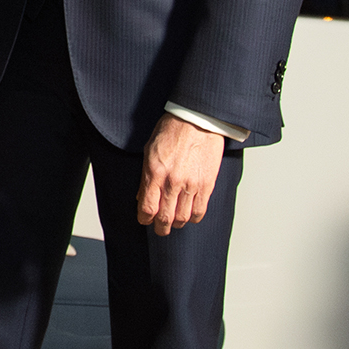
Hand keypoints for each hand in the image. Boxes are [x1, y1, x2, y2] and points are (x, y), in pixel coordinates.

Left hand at [136, 112, 223, 234]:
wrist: (198, 120)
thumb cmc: (173, 129)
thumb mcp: (149, 149)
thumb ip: (145, 176)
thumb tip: (141, 196)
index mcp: (154, 172)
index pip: (147, 208)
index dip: (145, 219)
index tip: (145, 220)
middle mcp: (172, 182)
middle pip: (165, 218)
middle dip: (160, 227)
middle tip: (160, 229)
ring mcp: (191, 184)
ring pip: (183, 217)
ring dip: (177, 223)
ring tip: (174, 221)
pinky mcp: (207, 184)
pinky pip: (200, 210)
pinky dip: (194, 217)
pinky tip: (190, 215)